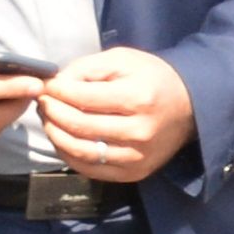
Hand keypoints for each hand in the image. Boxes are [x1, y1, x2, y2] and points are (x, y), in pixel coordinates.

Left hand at [36, 49, 194, 183]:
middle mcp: (139, 131)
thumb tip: (56, 85)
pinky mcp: (134, 173)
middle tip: (43, 103)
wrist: (190, 107)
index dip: (57, 91)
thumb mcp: (123, 60)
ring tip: (50, 121)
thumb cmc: (152, 78)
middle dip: (52, 113)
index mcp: (138, 98)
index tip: (46, 86)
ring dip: (55, 135)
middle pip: (79, 126)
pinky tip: (63, 140)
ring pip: (80, 151)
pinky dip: (69, 155)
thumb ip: (87, 68)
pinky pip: (90, 169)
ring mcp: (137, 156)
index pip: (82, 98)